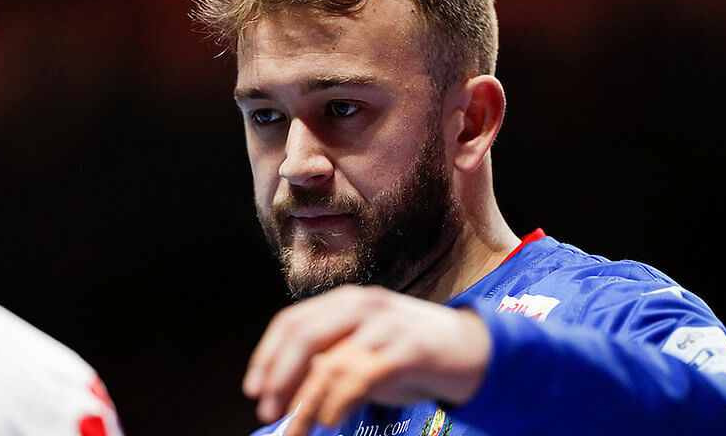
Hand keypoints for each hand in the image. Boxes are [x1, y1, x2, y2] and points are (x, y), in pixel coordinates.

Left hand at [242, 285, 492, 435]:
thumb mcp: (364, 351)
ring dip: (308, 402)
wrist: (472, 350)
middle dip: (279, 376)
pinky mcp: (409, 348)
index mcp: (347, 302)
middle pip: (304, 336)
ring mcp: (387, 324)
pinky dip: (340, 402)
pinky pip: (362, 377)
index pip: (292, 321)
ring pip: (331, 361)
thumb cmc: (411, 352)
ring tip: (299, 428)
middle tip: (268, 410)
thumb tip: (287, 393)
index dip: (267, 355)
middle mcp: (363, 306)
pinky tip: (331, 420)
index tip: (253, 387)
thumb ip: (331, 362)